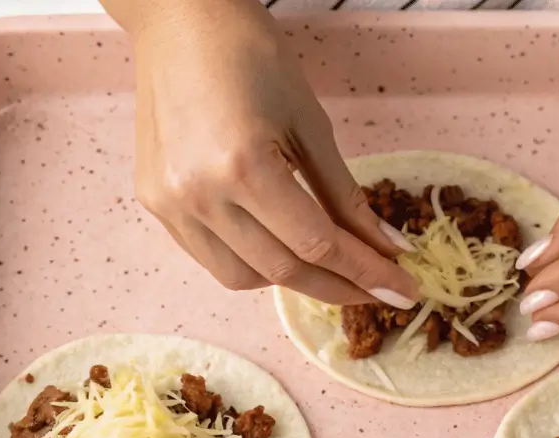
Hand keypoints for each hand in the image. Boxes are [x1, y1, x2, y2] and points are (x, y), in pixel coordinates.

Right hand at [126, 0, 418, 307]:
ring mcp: (170, 204)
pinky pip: (210, 256)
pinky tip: (278, 246)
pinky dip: (251, 262)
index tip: (403, 289)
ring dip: (292, 280)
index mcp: (244, 167)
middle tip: (379, 289)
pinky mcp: (155, 203)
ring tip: (327, 264)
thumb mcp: (312, 124)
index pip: (318, 245)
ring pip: (242, 277)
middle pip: (282, 271)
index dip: (366, 273)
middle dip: (339, 286)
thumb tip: (386, 247)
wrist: (179, 19)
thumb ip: (347, 196)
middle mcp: (199, 195)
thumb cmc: (252, 54)